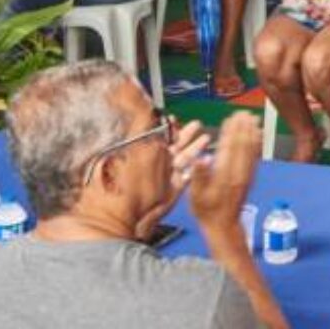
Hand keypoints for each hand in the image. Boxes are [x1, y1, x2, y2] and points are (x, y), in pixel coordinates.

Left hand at [136, 118, 209, 238]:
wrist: (127, 214)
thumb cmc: (123, 185)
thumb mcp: (132, 153)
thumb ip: (140, 133)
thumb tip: (143, 116)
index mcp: (145, 154)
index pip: (158, 137)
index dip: (167, 127)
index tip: (174, 118)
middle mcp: (156, 164)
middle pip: (175, 145)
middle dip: (186, 134)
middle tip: (197, 124)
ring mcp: (166, 175)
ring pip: (184, 158)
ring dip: (196, 147)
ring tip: (206, 138)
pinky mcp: (175, 188)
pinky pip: (188, 174)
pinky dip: (197, 166)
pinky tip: (205, 158)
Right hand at [187, 112, 260, 229]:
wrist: (223, 225)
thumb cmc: (207, 211)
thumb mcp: (196, 196)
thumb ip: (199, 177)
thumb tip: (201, 159)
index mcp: (225, 175)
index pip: (229, 148)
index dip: (230, 132)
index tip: (231, 118)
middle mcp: (238, 172)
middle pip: (242, 145)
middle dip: (243, 128)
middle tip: (243, 112)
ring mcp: (245, 175)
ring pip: (250, 150)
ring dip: (252, 133)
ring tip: (252, 119)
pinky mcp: (249, 177)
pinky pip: (254, 157)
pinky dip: (256, 144)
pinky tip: (258, 136)